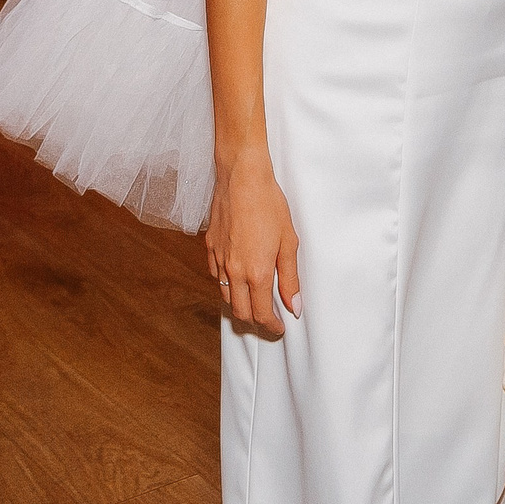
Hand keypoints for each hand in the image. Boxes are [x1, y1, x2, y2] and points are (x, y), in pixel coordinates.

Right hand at [206, 150, 300, 332]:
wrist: (242, 176)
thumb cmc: (268, 204)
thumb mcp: (288, 242)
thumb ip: (290, 278)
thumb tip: (294, 305)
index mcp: (255, 272)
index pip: (261, 313)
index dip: (271, 326)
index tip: (279, 327)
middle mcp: (233, 270)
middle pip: (240, 312)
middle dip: (255, 321)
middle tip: (269, 318)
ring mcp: (218, 258)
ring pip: (225, 295)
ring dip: (240, 303)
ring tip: (255, 299)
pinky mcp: (210, 246)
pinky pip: (215, 275)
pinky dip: (226, 284)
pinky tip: (238, 276)